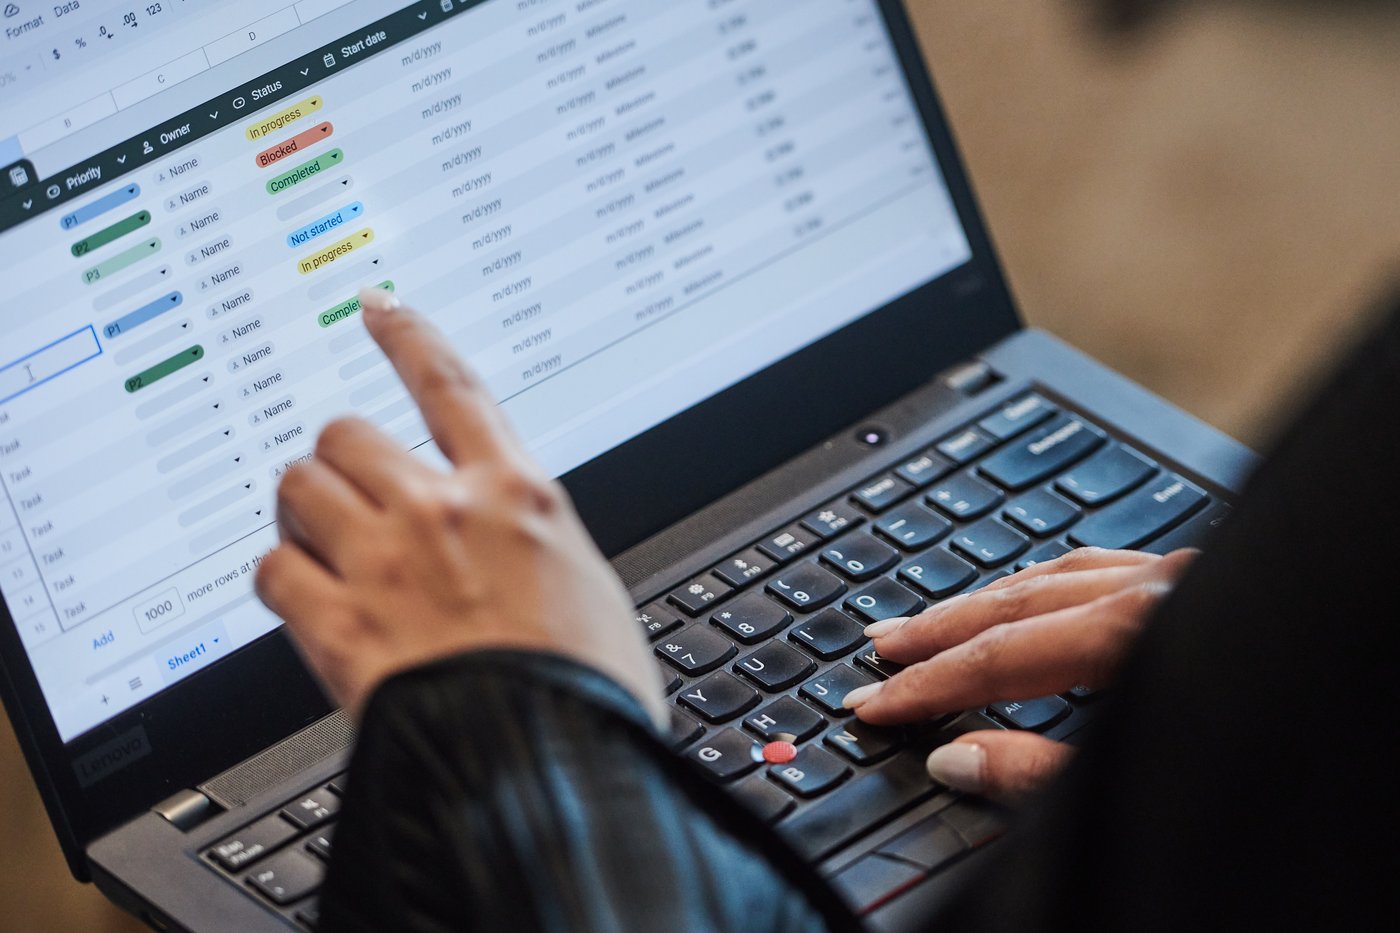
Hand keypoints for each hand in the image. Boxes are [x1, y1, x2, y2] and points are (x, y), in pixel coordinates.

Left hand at [255, 288, 665, 725]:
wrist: (543, 765)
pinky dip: (282, 575)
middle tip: (352, 491)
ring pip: (299, 485)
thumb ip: (536, 540)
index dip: (409, 337)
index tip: (379, 308)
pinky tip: (305, 595)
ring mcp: (383, 565)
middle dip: (342, 456)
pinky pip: (274, 568)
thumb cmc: (583, 690)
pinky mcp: (338, 626)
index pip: (450, 386)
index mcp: (517, 496)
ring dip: (304, 506)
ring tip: (321, 538)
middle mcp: (442, 512)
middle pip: (348, 433)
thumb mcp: (589, 586)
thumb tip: (516, 534)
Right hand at [843, 547, 1196, 802]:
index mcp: (1136, 631)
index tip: (877, 705)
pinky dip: (1045, 585)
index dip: (929, 686)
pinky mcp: (1208, 584)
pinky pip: (1101, 570)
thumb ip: (1038, 776)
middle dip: (939, 630)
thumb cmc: (1263, 765)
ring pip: (1057, 575)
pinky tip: (1026, 596)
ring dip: (985, 600)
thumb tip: (954, 760)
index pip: (1000, 658)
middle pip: (1017, 602)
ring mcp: (1186, 578)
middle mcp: (1157, 588)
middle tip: (881, 646)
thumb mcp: (1142, 784)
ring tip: (932, 621)